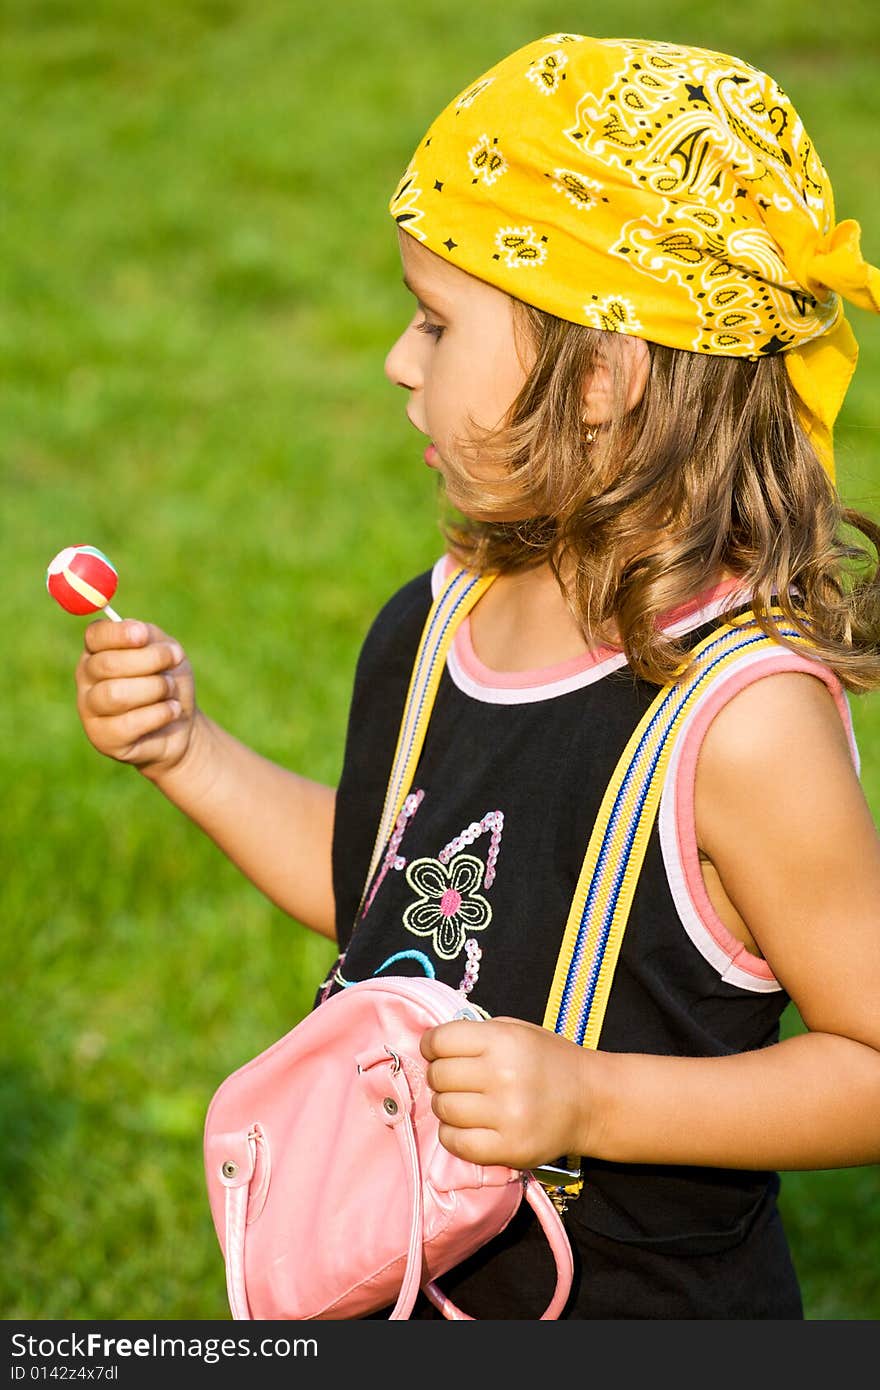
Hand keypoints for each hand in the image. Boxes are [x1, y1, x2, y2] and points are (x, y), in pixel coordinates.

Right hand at [75, 619, 198, 781]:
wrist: (181, 724)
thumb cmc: (169, 682)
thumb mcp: (167, 652)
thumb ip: (151, 638)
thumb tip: (139, 633)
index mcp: (97, 650)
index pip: (95, 635)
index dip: (119, 634)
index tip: (143, 635)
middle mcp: (86, 677)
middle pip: (108, 665)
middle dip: (150, 663)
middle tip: (171, 666)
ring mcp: (89, 708)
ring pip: (115, 695)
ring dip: (154, 689)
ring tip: (170, 691)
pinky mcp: (102, 737)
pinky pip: (128, 724)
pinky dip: (159, 714)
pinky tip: (172, 711)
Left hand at [420, 1016, 588, 1169]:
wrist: (592, 1101)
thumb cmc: (549, 1061)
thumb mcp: (517, 1031)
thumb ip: (477, 1034)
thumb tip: (433, 1046)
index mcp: (504, 1041)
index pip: (441, 1041)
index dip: (432, 1045)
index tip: (437, 1051)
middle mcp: (504, 1075)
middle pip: (438, 1076)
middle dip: (440, 1076)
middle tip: (456, 1079)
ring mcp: (507, 1115)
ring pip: (443, 1109)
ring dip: (447, 1105)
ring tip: (466, 1102)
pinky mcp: (509, 1149)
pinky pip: (455, 1142)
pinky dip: (453, 1135)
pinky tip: (469, 1126)